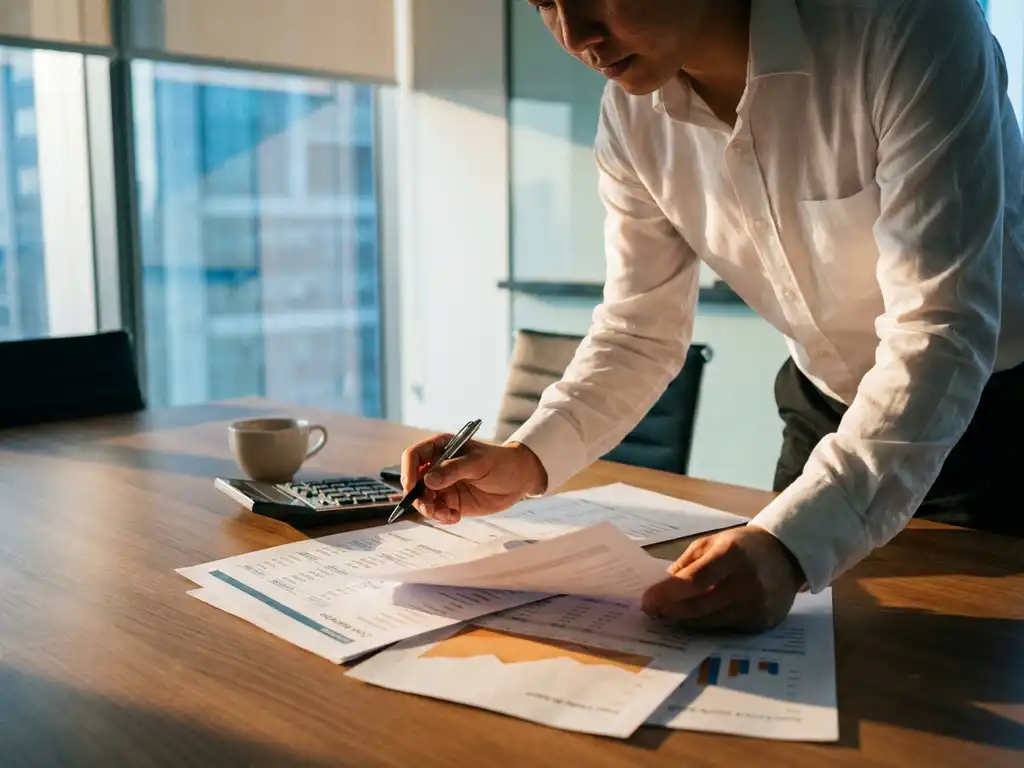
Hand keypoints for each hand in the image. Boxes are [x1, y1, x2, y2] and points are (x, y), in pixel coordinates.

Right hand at [399, 435, 546, 523]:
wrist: (519, 480)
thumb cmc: (501, 462)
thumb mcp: (479, 463)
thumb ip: (454, 470)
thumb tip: (428, 480)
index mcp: (440, 448)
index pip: (413, 456)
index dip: (408, 471)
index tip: (412, 487)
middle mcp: (437, 466)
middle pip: (413, 482)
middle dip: (418, 497)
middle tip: (430, 508)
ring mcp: (443, 485)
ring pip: (423, 500)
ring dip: (429, 511)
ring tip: (447, 515)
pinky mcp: (451, 501)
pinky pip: (437, 512)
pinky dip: (441, 517)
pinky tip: (455, 517)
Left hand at [641, 526, 804, 632]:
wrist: (787, 555)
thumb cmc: (743, 546)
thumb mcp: (713, 542)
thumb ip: (687, 564)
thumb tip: (662, 589)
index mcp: (732, 555)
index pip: (696, 580)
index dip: (669, 593)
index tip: (648, 600)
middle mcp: (747, 583)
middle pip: (700, 606)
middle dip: (671, 611)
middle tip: (652, 612)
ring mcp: (757, 606)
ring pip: (710, 622)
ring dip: (685, 620)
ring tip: (668, 614)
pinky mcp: (762, 623)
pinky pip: (725, 628)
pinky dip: (706, 623)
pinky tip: (695, 617)